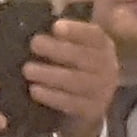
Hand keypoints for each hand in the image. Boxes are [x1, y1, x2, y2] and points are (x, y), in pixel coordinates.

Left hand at [18, 20, 120, 136]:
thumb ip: (61, 39)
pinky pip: (71, 103)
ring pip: (76, 80)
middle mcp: (108, 67)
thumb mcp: (72, 53)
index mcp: (103, 47)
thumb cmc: (72, 73)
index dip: (76, 30)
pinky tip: (35, 90)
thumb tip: (36, 23)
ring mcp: (103, 91)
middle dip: (57, 49)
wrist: (83, 113)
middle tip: (34, 44)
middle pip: (83, 57)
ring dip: (50, 74)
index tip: (55, 26)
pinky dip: (51, 96)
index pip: (94, 35)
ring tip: (27, 69)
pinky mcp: (93, 111)